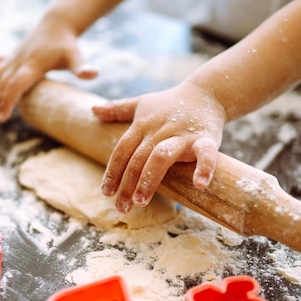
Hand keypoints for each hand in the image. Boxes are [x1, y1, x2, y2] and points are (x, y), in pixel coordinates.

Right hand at [0, 23, 97, 124]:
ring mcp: (12, 58)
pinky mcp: (11, 56)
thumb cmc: (68, 44)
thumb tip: (93, 74)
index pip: (17, 85)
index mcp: (32, 65)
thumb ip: (82, 67)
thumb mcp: (76, 57)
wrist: (58, 24)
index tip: (4, 118)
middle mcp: (18, 62)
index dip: (10, 101)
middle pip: (0, 84)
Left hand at [92, 82, 225, 212]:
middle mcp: (159, 131)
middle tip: (121, 207)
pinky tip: (200, 185)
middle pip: (138, 159)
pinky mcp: (205, 138)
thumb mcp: (142, 104)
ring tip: (141, 202)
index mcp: (143, 125)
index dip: (112, 172)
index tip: (106, 193)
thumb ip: (118, 109)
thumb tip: (93, 109)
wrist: (207, 92)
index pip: (122, 150)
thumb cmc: (171, 102)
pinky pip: (205, 154)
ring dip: (149, 179)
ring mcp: (182, 135)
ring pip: (161, 157)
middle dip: (127, 185)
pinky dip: (204, 168)